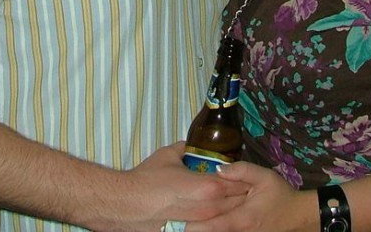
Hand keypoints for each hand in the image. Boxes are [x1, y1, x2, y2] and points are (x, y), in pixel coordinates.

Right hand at [106, 143, 246, 231]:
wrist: (126, 204)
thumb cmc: (147, 179)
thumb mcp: (168, 155)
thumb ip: (184, 149)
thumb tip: (188, 146)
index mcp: (207, 187)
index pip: (236, 184)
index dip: (243, 180)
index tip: (244, 176)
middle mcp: (207, 208)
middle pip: (235, 204)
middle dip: (240, 196)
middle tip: (243, 189)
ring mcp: (198, 225)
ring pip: (225, 219)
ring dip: (229, 209)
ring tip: (226, 202)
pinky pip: (208, 227)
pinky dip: (213, 221)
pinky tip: (209, 214)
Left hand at [184, 161, 314, 231]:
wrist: (295, 217)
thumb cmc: (280, 196)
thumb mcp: (265, 177)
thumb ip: (241, 171)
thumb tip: (218, 169)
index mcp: (241, 218)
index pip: (213, 226)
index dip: (192, 226)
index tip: (175, 221)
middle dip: (188, 228)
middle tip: (168, 222)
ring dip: (196, 228)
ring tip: (175, 223)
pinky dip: (207, 229)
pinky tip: (193, 224)